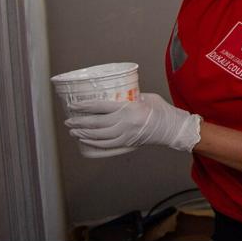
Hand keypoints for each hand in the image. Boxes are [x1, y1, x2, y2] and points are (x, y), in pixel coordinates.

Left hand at [65, 93, 200, 151]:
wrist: (173, 128)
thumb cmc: (161, 111)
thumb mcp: (144, 98)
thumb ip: (128, 97)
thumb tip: (114, 95)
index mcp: (129, 108)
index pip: (100, 107)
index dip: (84, 106)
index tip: (73, 106)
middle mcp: (126, 122)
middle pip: (96, 123)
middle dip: (79, 123)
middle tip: (68, 121)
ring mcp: (126, 134)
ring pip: (99, 136)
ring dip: (83, 134)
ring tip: (73, 131)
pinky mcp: (128, 143)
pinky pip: (107, 145)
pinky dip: (94, 143)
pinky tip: (85, 140)